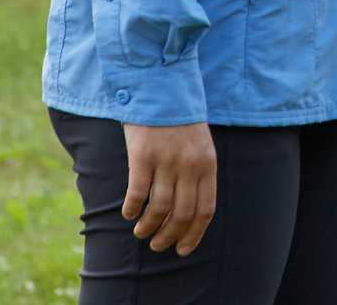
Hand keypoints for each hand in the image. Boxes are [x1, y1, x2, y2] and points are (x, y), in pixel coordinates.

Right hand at [121, 121, 216, 255]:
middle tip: (157, 244)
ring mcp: (166, 161)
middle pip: (182, 214)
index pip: (205, 209)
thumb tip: (186, 212)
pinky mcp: (143, 155)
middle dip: (169, 235)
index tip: (183, 249)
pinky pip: (137, 192)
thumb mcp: (200, 145)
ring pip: (158, 208)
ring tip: (141, 232)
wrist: (162, 88)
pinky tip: (128, 213)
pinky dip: (132, 208)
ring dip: (148, 226)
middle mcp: (190, 165)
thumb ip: (197, 173)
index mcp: (208, 164)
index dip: (194, 234)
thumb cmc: (180, 121)